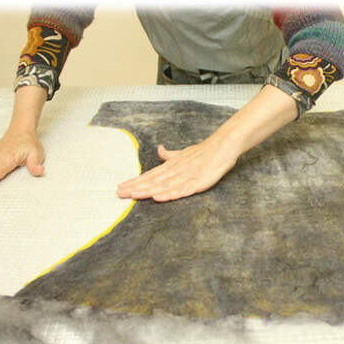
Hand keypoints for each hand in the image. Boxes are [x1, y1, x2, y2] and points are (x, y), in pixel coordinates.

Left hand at [117, 134, 239, 201]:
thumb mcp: (184, 153)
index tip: (121, 187)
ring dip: (148, 191)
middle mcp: (176, 170)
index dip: (135, 181)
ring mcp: (186, 176)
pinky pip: (182, 190)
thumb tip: (159, 151)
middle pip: (153, 180)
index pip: (150, 174)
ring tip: (133, 195)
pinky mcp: (198, 182)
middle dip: (136, 187)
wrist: (223, 145)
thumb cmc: (204, 151)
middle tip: (119, 193)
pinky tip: (159, 198)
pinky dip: (170, 194)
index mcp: (172, 165)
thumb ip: (171, 155)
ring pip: (163, 185)